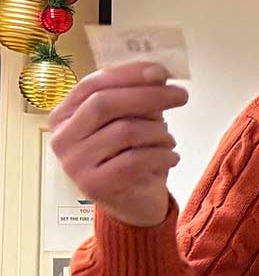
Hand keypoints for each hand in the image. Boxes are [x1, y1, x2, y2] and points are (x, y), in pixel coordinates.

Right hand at [49, 62, 186, 227]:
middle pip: (104, 104)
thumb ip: (138, 98)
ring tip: (169, 140)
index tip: (160, 71)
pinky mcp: (95, 186)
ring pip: (124, 131)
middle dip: (148, 96)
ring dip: (158, 132)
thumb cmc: (131, 156)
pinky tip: (171, 157)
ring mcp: (75, 164)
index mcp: (64, 115)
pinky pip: (136, 160)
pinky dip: (162, 155)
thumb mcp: (133, 121)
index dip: (127, 74)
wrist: (133, 204)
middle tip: (180, 95)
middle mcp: (62, 138)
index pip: (92, 85)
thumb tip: (158, 73)